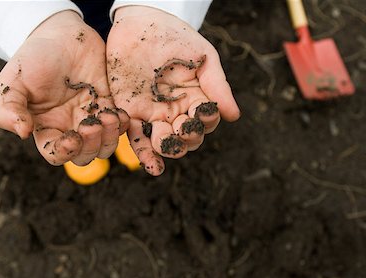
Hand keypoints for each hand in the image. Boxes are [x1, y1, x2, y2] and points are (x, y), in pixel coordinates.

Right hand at [0, 11, 128, 165]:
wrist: (60, 33)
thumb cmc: (33, 57)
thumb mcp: (12, 80)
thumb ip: (8, 108)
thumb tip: (22, 132)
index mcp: (46, 128)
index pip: (55, 154)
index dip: (64, 152)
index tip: (71, 138)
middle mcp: (70, 127)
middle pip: (84, 156)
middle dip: (91, 146)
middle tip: (92, 124)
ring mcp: (91, 116)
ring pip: (105, 145)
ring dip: (109, 138)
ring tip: (109, 117)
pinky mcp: (109, 104)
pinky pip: (120, 125)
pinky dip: (123, 125)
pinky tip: (120, 113)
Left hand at [106, 6, 239, 175]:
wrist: (140, 22)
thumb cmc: (175, 36)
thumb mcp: (202, 57)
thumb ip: (217, 85)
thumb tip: (234, 116)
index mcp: (196, 98)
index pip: (205, 122)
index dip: (206, 122)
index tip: (202, 112)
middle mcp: (177, 111)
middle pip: (187, 138)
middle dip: (187, 139)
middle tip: (183, 129)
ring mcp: (154, 114)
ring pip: (165, 142)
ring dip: (169, 149)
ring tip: (166, 143)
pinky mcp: (131, 114)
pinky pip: (139, 139)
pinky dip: (146, 155)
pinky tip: (152, 167)